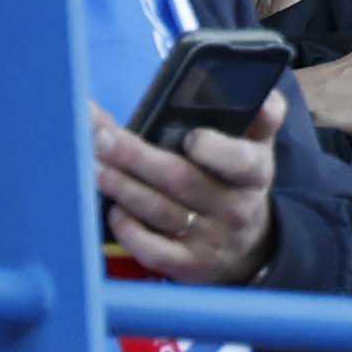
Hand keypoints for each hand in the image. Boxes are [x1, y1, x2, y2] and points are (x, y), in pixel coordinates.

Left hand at [93, 95, 281, 286]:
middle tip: (104, 138)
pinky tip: (114, 211)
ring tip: (96, 167)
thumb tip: (240, 86)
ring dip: (125, 188)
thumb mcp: (255, 148)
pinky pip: (154, 251)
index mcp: (255, 172)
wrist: (250, 248)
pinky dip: (130, 231)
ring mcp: (210, 239)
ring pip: (162, 211)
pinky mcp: (188, 265)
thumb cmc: (239, 182)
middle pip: (183, 180)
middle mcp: (235, 207)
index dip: (216, 150)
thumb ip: (253, 115)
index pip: (242, 160)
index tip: (190, 137)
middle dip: (139, 157)